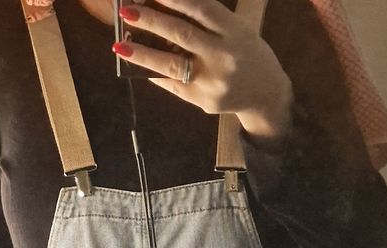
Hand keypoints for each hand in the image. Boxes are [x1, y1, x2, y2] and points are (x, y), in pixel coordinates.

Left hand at [114, 0, 293, 144]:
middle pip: (182, 33)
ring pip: (172, 64)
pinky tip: (137, 65)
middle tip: (126, 10)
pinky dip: (154, 73)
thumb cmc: (245, 54)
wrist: (265, 94)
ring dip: (143, 54)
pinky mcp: (203, 100)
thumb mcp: (236, 30)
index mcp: (234, 31)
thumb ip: (209, 20)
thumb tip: (165, 8)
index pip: (200, 8)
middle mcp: (224, 55)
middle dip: (151, 20)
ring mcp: (213, 80)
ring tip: (121, 45)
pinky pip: (173, 85)